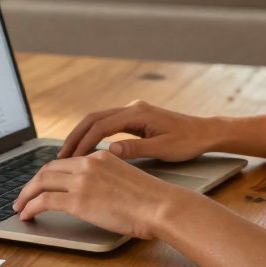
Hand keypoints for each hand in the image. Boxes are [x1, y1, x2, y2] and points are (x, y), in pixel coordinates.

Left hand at [11, 151, 188, 238]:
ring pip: (41, 183)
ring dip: (26, 195)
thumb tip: (96, 193)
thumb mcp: (126, 179)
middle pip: (48, 169)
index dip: (48, 174)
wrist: (161, 206)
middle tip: (24, 196)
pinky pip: (44, 201)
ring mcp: (81, 181)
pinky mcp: (78, 200)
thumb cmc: (152, 200)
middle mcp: (88, 164)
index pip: (65, 162)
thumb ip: (107, 180)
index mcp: (100, 157)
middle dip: (31, 184)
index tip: (41, 184)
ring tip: (20, 207)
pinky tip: (27, 215)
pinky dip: (30, 207)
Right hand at [57, 99, 217, 160]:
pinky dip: (93, 135)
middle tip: (60, 157)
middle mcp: (132, 108)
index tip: (71, 159)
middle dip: (75, 136)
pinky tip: (86, 150)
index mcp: (138, 113)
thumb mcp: (163, 149)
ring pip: (98, 120)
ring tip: (68, 155)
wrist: (205, 132)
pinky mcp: (135, 118)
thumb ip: (136, 149)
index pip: (102, 126)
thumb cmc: (188, 142)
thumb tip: (110, 151)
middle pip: (94, 118)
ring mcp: (133, 111)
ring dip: (82, 135)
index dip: (84, 142)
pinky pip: (107, 124)